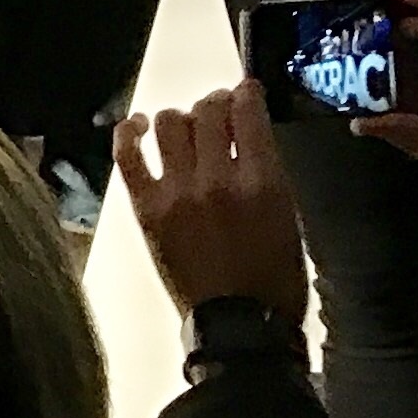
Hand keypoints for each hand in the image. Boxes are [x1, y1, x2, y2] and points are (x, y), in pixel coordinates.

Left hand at [116, 82, 307, 329]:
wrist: (240, 326)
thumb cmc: (275, 279)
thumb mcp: (289, 221)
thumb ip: (268, 175)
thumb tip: (248, 138)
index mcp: (263, 183)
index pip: (247, 113)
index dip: (245, 94)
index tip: (245, 92)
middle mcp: (218, 179)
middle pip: (207, 112)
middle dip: (215, 104)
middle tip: (218, 113)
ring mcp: (177, 192)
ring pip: (169, 122)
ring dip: (180, 117)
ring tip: (186, 127)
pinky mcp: (147, 207)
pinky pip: (128, 154)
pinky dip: (130, 132)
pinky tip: (139, 126)